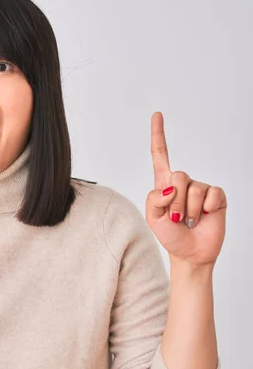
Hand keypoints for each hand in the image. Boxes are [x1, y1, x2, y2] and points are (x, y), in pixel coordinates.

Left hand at [145, 112, 226, 266]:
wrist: (190, 253)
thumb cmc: (170, 235)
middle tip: (177, 218)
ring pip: (193, 189)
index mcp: (163, 184)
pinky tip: (205, 218)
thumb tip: (170, 187)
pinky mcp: (216, 197)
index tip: (157, 114)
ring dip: (189, 209)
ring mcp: (200, 189)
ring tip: (189, 221)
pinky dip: (206, 209)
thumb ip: (154, 199)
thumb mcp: (153, 219)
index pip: (160, 155)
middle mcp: (183, 183)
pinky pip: (212, 195)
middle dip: (175, 201)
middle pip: (177, 175)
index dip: (158, 134)